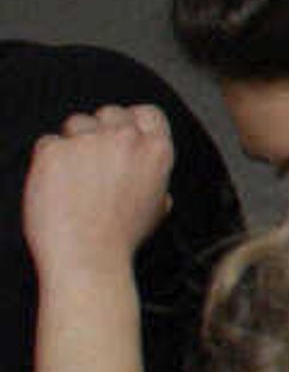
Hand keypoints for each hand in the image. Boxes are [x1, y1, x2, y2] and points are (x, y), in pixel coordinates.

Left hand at [23, 108, 174, 289]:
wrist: (87, 258)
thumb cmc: (121, 238)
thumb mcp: (157, 206)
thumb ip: (155, 178)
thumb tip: (148, 170)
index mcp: (157, 151)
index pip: (146, 112)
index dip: (131, 122)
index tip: (118, 137)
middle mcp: (126, 139)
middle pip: (109, 113)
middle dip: (99, 131)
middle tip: (91, 163)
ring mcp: (89, 142)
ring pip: (76, 123)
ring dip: (72, 144)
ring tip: (72, 178)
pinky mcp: (55, 151)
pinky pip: (47, 143)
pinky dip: (47, 162)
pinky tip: (55, 187)